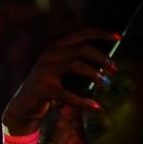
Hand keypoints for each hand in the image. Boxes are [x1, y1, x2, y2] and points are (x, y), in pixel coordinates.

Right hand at [2, 29, 118, 134]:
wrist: (23, 109)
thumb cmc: (49, 91)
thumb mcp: (64, 74)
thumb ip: (80, 66)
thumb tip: (107, 63)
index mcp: (54, 48)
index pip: (81, 34)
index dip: (101, 34)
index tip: (119, 38)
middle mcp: (48, 56)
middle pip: (80, 49)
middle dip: (101, 58)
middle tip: (114, 69)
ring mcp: (43, 70)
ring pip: (74, 64)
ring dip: (94, 73)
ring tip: (106, 83)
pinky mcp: (41, 88)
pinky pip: (67, 93)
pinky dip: (83, 101)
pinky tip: (96, 107)